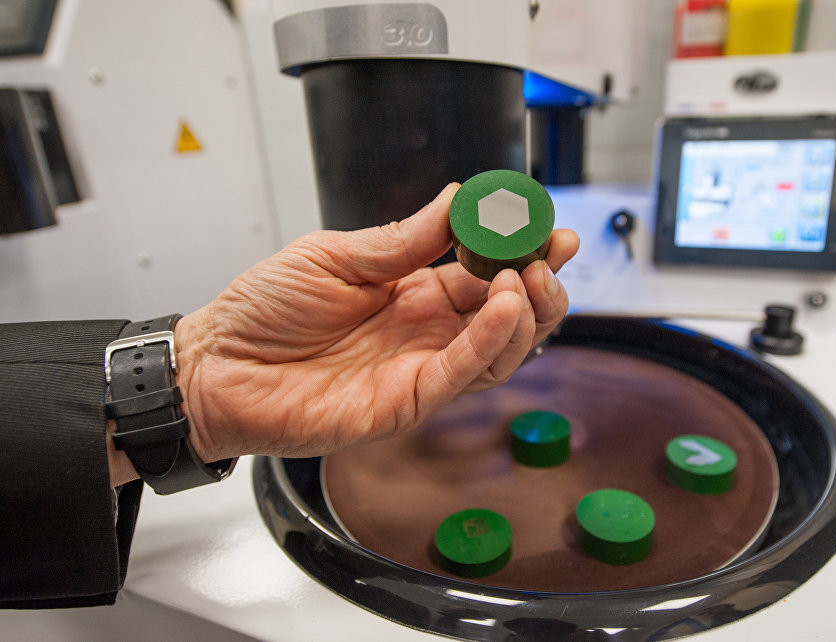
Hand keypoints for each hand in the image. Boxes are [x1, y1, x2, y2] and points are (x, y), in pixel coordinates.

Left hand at [171, 184, 578, 461]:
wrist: (215, 364)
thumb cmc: (264, 311)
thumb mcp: (334, 257)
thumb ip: (401, 239)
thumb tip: (459, 200)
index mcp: (412, 291)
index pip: (483, 272)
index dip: (519, 251)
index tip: (546, 225)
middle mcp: (426, 332)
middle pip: (505, 315)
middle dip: (538, 284)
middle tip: (550, 254)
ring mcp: (420, 370)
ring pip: (497, 350)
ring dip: (523, 313)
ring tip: (526, 275)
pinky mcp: (405, 403)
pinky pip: (460, 374)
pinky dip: (488, 341)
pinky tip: (503, 304)